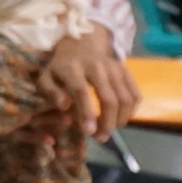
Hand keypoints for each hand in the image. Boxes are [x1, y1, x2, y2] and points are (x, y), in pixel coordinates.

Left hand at [36, 25, 141, 141]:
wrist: (79, 45)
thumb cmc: (60, 68)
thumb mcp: (46, 78)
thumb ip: (51, 93)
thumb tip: (65, 106)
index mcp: (72, 68)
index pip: (82, 92)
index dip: (87, 113)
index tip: (88, 132)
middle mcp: (96, 66)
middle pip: (109, 99)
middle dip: (107, 123)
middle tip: (100, 137)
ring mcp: (113, 67)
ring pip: (125, 99)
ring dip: (119, 120)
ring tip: (109, 131)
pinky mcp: (125, 70)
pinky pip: (135, 94)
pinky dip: (131, 111)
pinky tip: (120, 119)